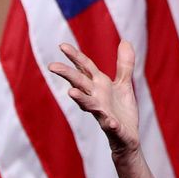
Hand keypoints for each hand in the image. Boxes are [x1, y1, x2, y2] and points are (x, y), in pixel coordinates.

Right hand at [49, 41, 139, 158]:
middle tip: (52, 66)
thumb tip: (124, 41)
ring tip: (71, 93)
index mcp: (99, 86)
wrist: (126, 137)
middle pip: (81, 84)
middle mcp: (97, 98)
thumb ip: (124, 64)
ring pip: (89, 105)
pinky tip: (111, 122)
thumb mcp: (124, 84)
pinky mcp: (112, 127)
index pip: (85, 68)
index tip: (62, 45)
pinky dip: (110, 124)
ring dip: (80, 99)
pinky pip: (110, 125)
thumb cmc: (121, 110)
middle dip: (68, 75)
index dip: (75, 57)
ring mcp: (103, 113)